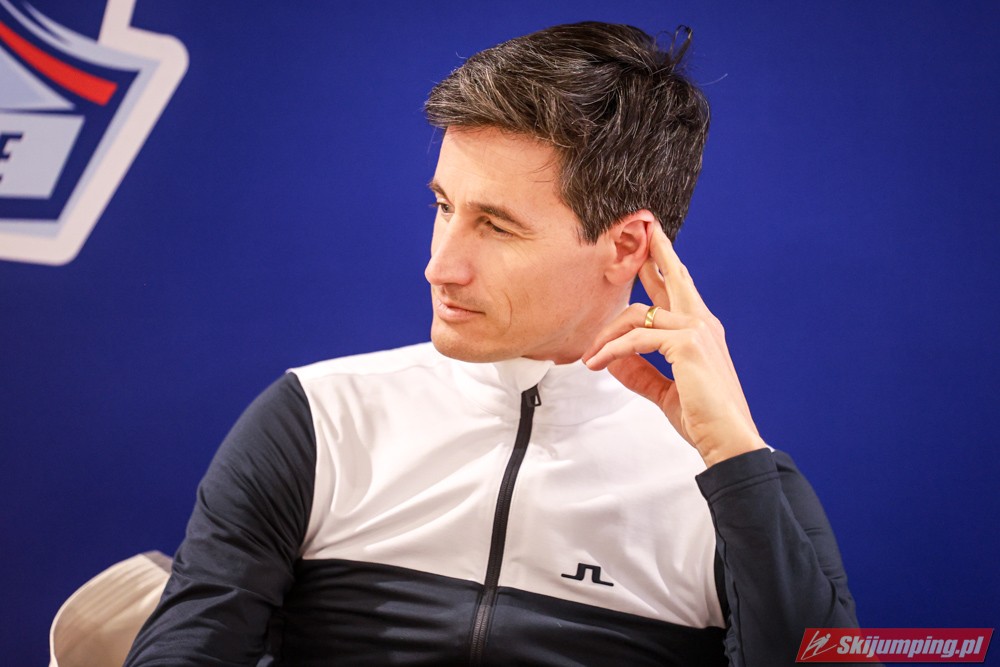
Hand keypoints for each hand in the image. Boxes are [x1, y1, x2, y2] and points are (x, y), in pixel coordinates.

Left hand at [582, 224, 766, 466]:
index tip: (654, 244)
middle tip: (644, 228)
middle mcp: (702, 323)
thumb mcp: (665, 391)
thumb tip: (614, 361)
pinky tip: (598, 362)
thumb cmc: (705, 418)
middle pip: (672, 277)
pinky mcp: (687, 344)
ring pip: (638, 314)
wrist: (729, 440)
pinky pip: (636, 339)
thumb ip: (640, 373)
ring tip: (590, 355)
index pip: (680, 289)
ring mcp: (697, 330)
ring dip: (607, 333)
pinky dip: (612, 350)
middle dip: (655, 251)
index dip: (664, 265)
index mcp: (701, 330)